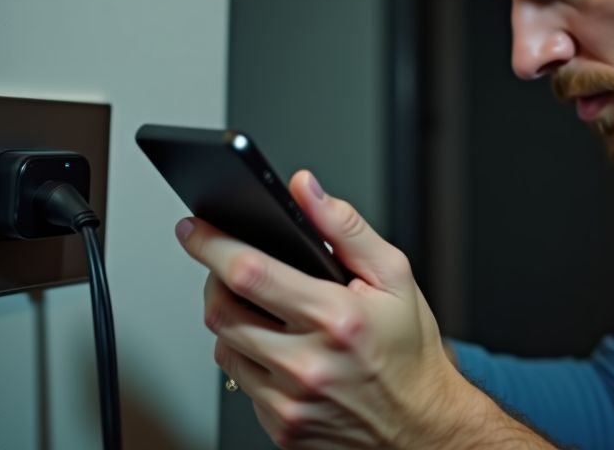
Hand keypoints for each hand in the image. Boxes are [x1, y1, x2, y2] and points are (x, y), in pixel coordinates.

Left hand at [176, 170, 465, 447]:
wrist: (420, 425)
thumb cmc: (408, 349)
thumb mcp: (393, 276)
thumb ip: (344, 226)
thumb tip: (304, 188)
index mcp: (336, 318)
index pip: (251, 272)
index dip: (212, 245)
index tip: (193, 229)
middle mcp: (308, 364)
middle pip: (222, 311)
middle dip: (216, 282)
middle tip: (231, 270)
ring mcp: (290, 402)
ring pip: (224, 348)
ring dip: (232, 322)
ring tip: (267, 314)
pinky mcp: (280, 428)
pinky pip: (240, 383)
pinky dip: (249, 360)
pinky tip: (281, 353)